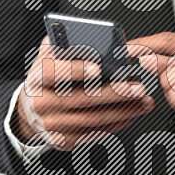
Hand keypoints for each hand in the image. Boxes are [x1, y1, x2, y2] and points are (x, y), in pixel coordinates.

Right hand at [15, 36, 154, 151]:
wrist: (31, 110)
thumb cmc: (48, 79)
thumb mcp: (48, 58)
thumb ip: (64, 43)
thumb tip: (91, 33)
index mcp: (37, 78)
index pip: (53, 72)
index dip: (76, 69)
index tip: (99, 68)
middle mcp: (41, 103)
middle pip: (82, 98)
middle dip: (115, 93)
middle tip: (138, 87)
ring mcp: (51, 125)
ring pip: (92, 118)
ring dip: (123, 111)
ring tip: (143, 102)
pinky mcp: (61, 140)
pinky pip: (93, 133)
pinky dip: (114, 124)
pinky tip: (130, 115)